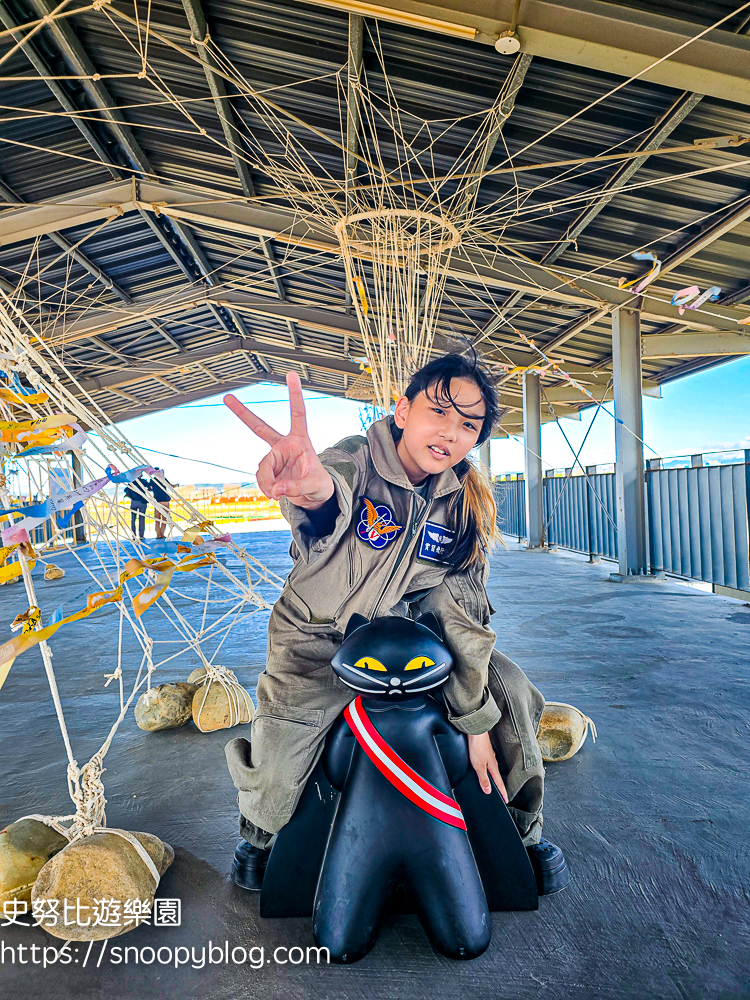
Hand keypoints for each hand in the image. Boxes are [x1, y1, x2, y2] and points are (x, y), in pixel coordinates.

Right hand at [224, 372, 334, 508]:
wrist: (314, 497)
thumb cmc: (320, 485)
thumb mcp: (314, 486)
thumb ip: (296, 487)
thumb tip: (276, 489)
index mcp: (300, 441)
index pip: (297, 414)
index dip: (294, 394)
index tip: (291, 375)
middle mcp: (284, 446)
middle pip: (260, 428)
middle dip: (243, 413)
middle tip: (227, 398)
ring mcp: (275, 458)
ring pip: (262, 468)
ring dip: (267, 482)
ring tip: (277, 493)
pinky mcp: (269, 471)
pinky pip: (261, 479)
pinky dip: (266, 488)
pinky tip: (275, 493)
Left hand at [467, 732, 507, 801]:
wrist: (476, 732)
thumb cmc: (478, 747)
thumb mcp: (479, 766)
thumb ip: (483, 779)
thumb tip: (488, 791)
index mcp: (493, 767)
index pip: (499, 783)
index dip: (503, 793)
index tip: (506, 800)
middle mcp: (492, 762)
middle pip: (497, 777)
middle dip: (499, 787)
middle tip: (501, 795)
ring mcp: (489, 757)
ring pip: (492, 771)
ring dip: (493, 779)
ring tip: (492, 785)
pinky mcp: (484, 752)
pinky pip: (487, 765)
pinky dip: (487, 771)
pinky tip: (483, 770)